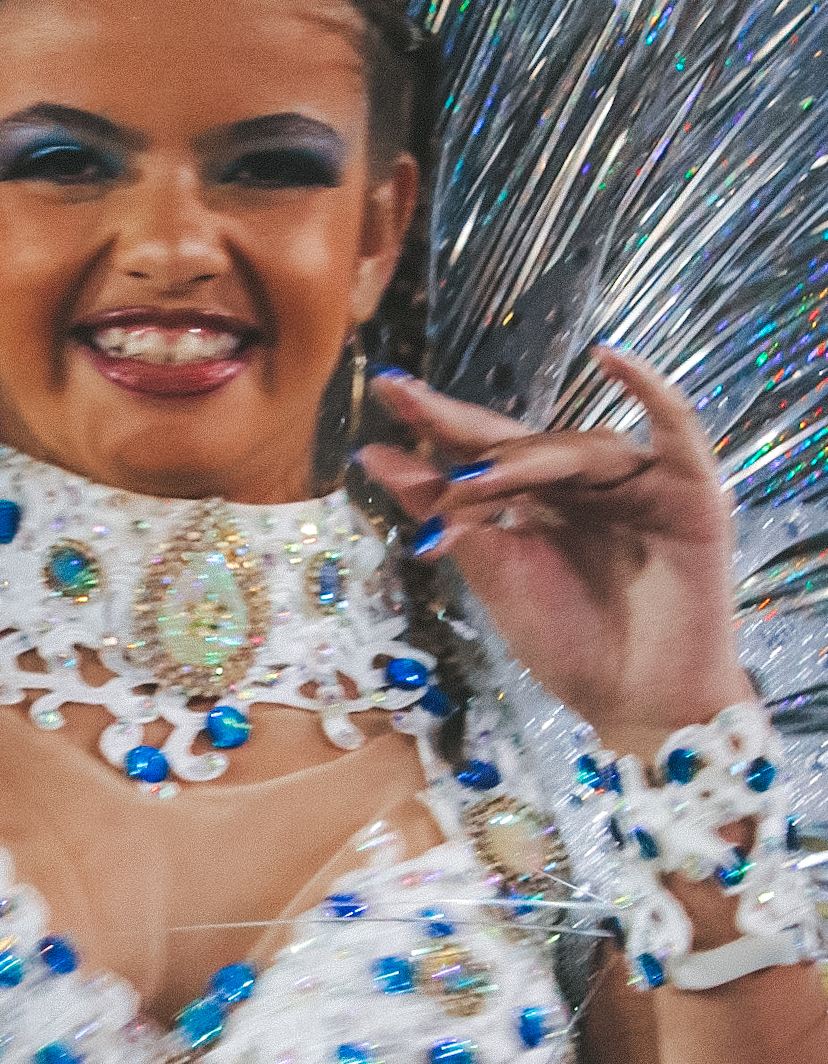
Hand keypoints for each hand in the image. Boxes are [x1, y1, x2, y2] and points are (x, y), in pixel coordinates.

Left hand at [357, 351, 752, 757]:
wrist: (639, 705)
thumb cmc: (570, 647)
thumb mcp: (496, 575)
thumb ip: (446, 515)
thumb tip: (372, 455)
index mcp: (537, 499)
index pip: (482, 448)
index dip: (436, 420)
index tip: (384, 387)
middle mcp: (586, 483)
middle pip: (524, 441)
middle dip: (465, 429)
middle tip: (409, 410)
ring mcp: (639, 482)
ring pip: (579, 447)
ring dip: (526, 459)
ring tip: (471, 483)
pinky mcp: (691, 491)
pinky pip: (677, 426)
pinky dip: (651, 388)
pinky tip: (612, 358)